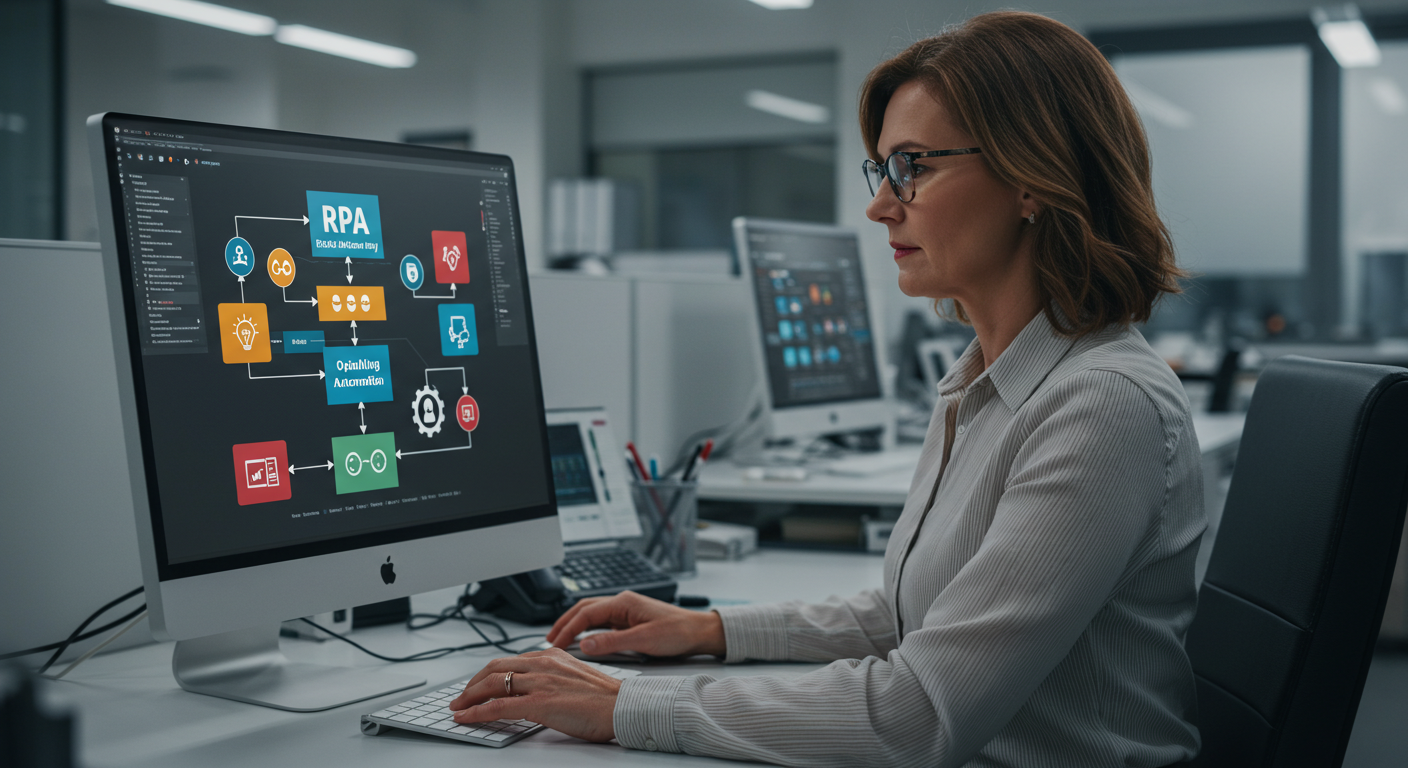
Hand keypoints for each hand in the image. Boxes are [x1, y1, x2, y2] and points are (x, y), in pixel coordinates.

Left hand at [448, 647, 620, 741]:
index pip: (511, 660)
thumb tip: (536, 691)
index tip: (478, 683)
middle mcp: (544, 663)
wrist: (623, 708)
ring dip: (469, 696)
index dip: (489, 673)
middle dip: (473, 683)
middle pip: (496, 668)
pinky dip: (477, 712)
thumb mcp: (576, 679)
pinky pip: (499, 706)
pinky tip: (467, 717)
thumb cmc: (606, 700)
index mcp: (553, 656)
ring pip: (492, 684)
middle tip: (461, 696)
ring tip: (458, 707)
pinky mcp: (540, 702)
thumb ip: (554, 678)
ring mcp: (541, 682)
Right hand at [545, 590, 724, 657]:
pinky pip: (603, 622)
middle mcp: (623, 603)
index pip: (586, 613)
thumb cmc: (678, 632)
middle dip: (565, 623)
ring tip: (561, 639)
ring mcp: (626, 611)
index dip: (567, 628)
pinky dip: (588, 630)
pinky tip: (583, 640)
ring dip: (575, 625)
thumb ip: (612, 642)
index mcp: (623, 602)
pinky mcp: (631, 620)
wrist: (699, 632)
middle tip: (550, 639)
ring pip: (592, 614)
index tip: (555, 643)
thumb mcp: (643, 640)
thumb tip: (585, 644)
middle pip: (584, 609)